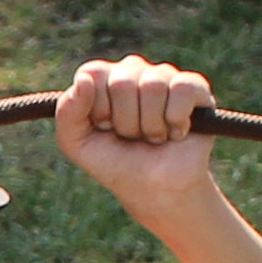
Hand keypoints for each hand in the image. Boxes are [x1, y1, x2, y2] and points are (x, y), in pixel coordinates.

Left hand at [55, 55, 220, 223]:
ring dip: (151, 126)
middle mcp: (133, 71)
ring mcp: (164, 76)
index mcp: (103, 78)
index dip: (98, 109)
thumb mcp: (77, 144)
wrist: (155, 191)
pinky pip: (182, 88)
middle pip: (122, 82)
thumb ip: (67, 112)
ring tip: (154, 138)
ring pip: (153, 86)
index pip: (93, 74)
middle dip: (125, 123)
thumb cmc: (115, 163)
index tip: (105, 128)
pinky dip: (176, 120)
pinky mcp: (194, 88)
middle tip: (132, 137)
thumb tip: (84, 80)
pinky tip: (176, 133)